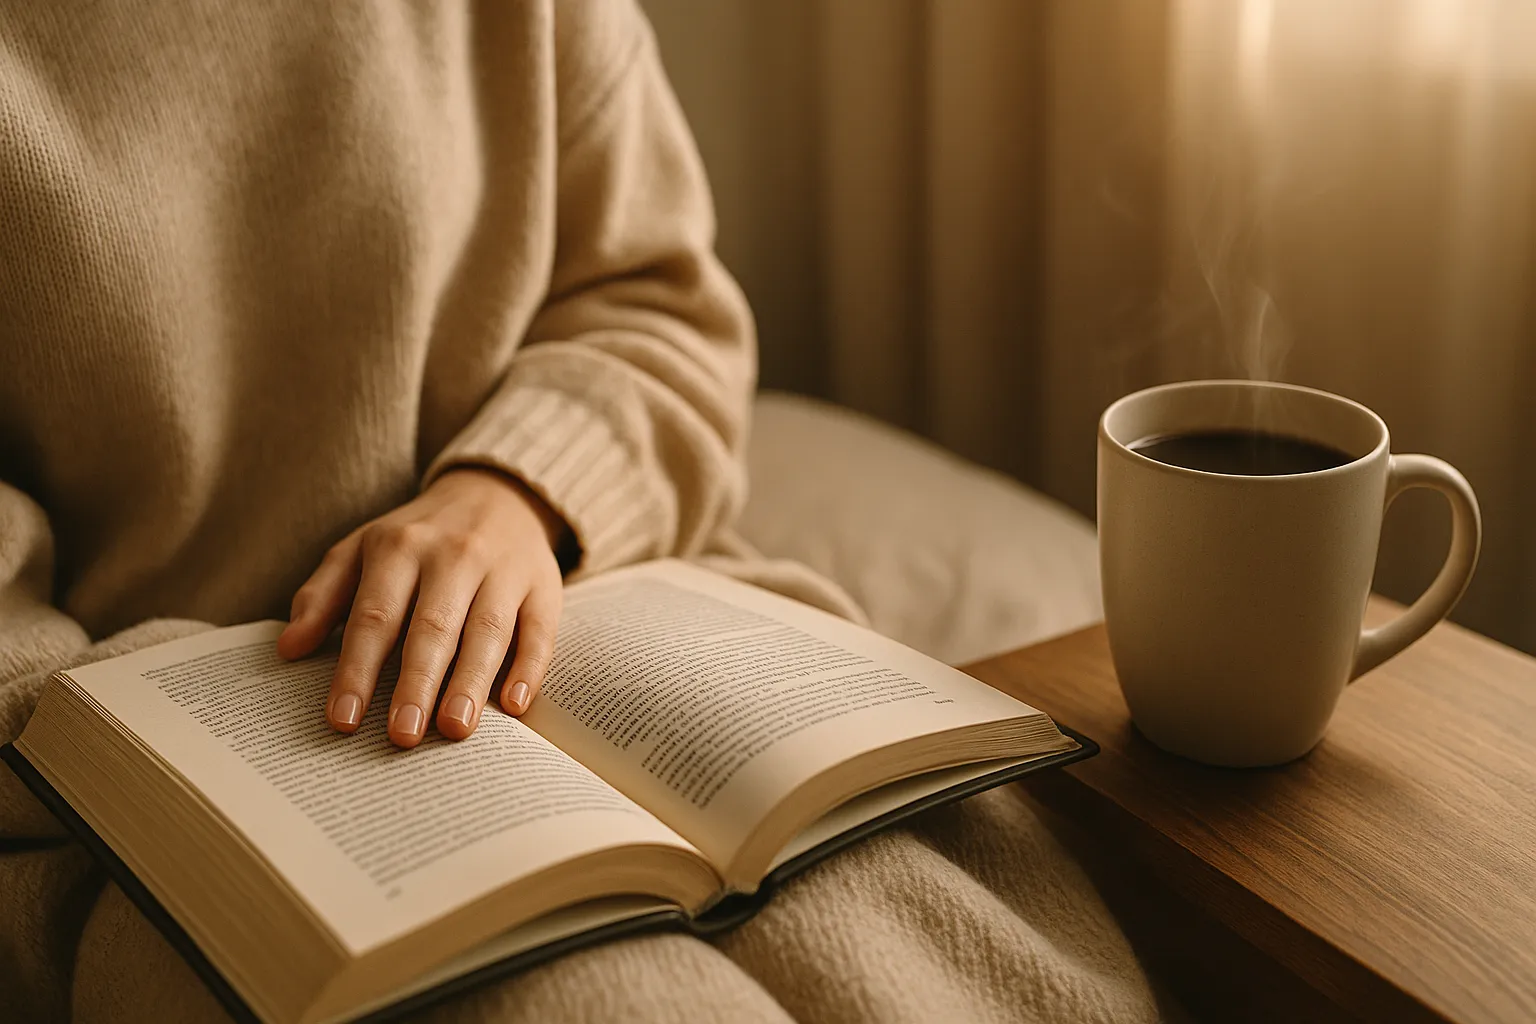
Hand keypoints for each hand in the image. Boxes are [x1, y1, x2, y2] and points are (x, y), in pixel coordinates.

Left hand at [277, 468, 568, 747]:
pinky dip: (529, 667)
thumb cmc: (418, 537)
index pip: (375, 615)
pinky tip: (514, 705)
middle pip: (433, 626)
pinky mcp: (544, 587)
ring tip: (454, 730)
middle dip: (416, 683)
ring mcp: (504, 570)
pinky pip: (540, 630)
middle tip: (402, 736)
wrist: (497, 494)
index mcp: (400, 547)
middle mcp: (454, 555)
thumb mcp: (362, 548)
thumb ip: (323, 594)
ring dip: (470, 682)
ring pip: (488, 630)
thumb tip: (289, 649)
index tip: (343, 720)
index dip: (357, 669)